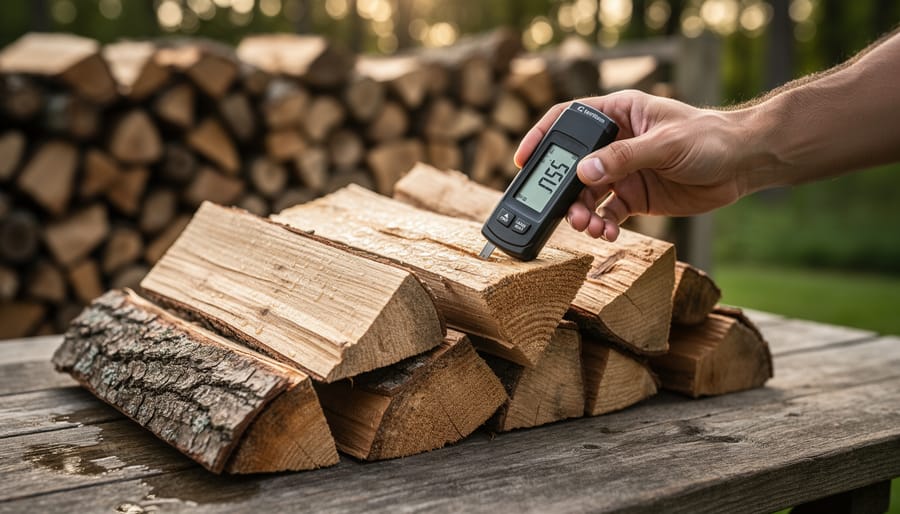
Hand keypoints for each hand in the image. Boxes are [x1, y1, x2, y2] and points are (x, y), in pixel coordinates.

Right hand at [514, 91, 747, 240]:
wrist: (743, 165)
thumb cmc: (710, 138)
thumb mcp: (665, 144)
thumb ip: (623, 158)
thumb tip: (583, 172)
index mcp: (618, 114)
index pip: (568, 121)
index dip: (542, 137)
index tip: (523, 160)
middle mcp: (615, 143)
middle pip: (573, 166)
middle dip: (564, 192)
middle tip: (564, 212)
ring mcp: (623, 172)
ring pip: (587, 195)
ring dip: (582, 214)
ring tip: (590, 228)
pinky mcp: (634, 197)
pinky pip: (607, 214)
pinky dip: (603, 226)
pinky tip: (608, 235)